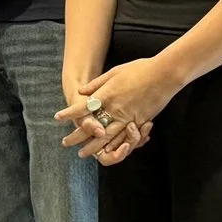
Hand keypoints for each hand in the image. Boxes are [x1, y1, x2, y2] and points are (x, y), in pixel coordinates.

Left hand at [57, 55, 180, 164]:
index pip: (83, 107)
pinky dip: (113, 145)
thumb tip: (83, 92)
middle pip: (92, 126)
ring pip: (107, 136)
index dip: (70, 113)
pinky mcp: (139, 121)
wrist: (164, 73)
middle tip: (66, 143)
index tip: (57, 118)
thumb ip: (98, 84)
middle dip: (77, 136)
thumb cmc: (140, 69)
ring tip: (83, 153)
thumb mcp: (115, 72)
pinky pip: (124, 137)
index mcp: (107, 94)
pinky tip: (106, 150)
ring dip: (93, 146)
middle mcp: (115, 108)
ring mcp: (128, 116)